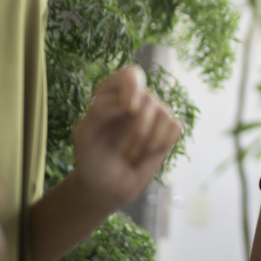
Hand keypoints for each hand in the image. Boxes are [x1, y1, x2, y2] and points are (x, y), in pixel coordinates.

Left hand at [72, 66, 182, 212]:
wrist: (105, 186)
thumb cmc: (92, 157)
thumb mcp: (85, 133)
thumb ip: (101, 110)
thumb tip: (132, 103)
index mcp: (112, 92)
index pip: (131, 75)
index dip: (133, 87)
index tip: (128, 108)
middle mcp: (136, 98)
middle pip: (149, 98)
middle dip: (137, 129)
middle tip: (122, 148)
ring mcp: (155, 113)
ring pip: (164, 114)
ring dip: (147, 141)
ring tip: (131, 154)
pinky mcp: (168, 129)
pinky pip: (175, 127)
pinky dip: (161, 144)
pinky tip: (147, 154)